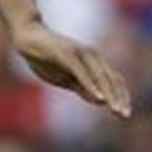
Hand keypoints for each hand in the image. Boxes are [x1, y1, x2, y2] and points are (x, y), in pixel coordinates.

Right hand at [10, 18, 131, 118]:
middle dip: (119, 98)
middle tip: (124, 116)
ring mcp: (80, 53)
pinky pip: (83, 72)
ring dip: (109, 94)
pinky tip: (99, 98)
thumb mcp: (65, 77)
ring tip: (115, 110)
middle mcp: (92, 56)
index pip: (115, 81)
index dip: (122, 97)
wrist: (27, 36)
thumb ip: (83, 87)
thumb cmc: (44, 57)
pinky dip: (92, 85)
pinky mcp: (67, 53)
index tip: (125, 114)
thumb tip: (101, 100)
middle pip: (111, 79)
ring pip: (100, 77)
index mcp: (93, 62)